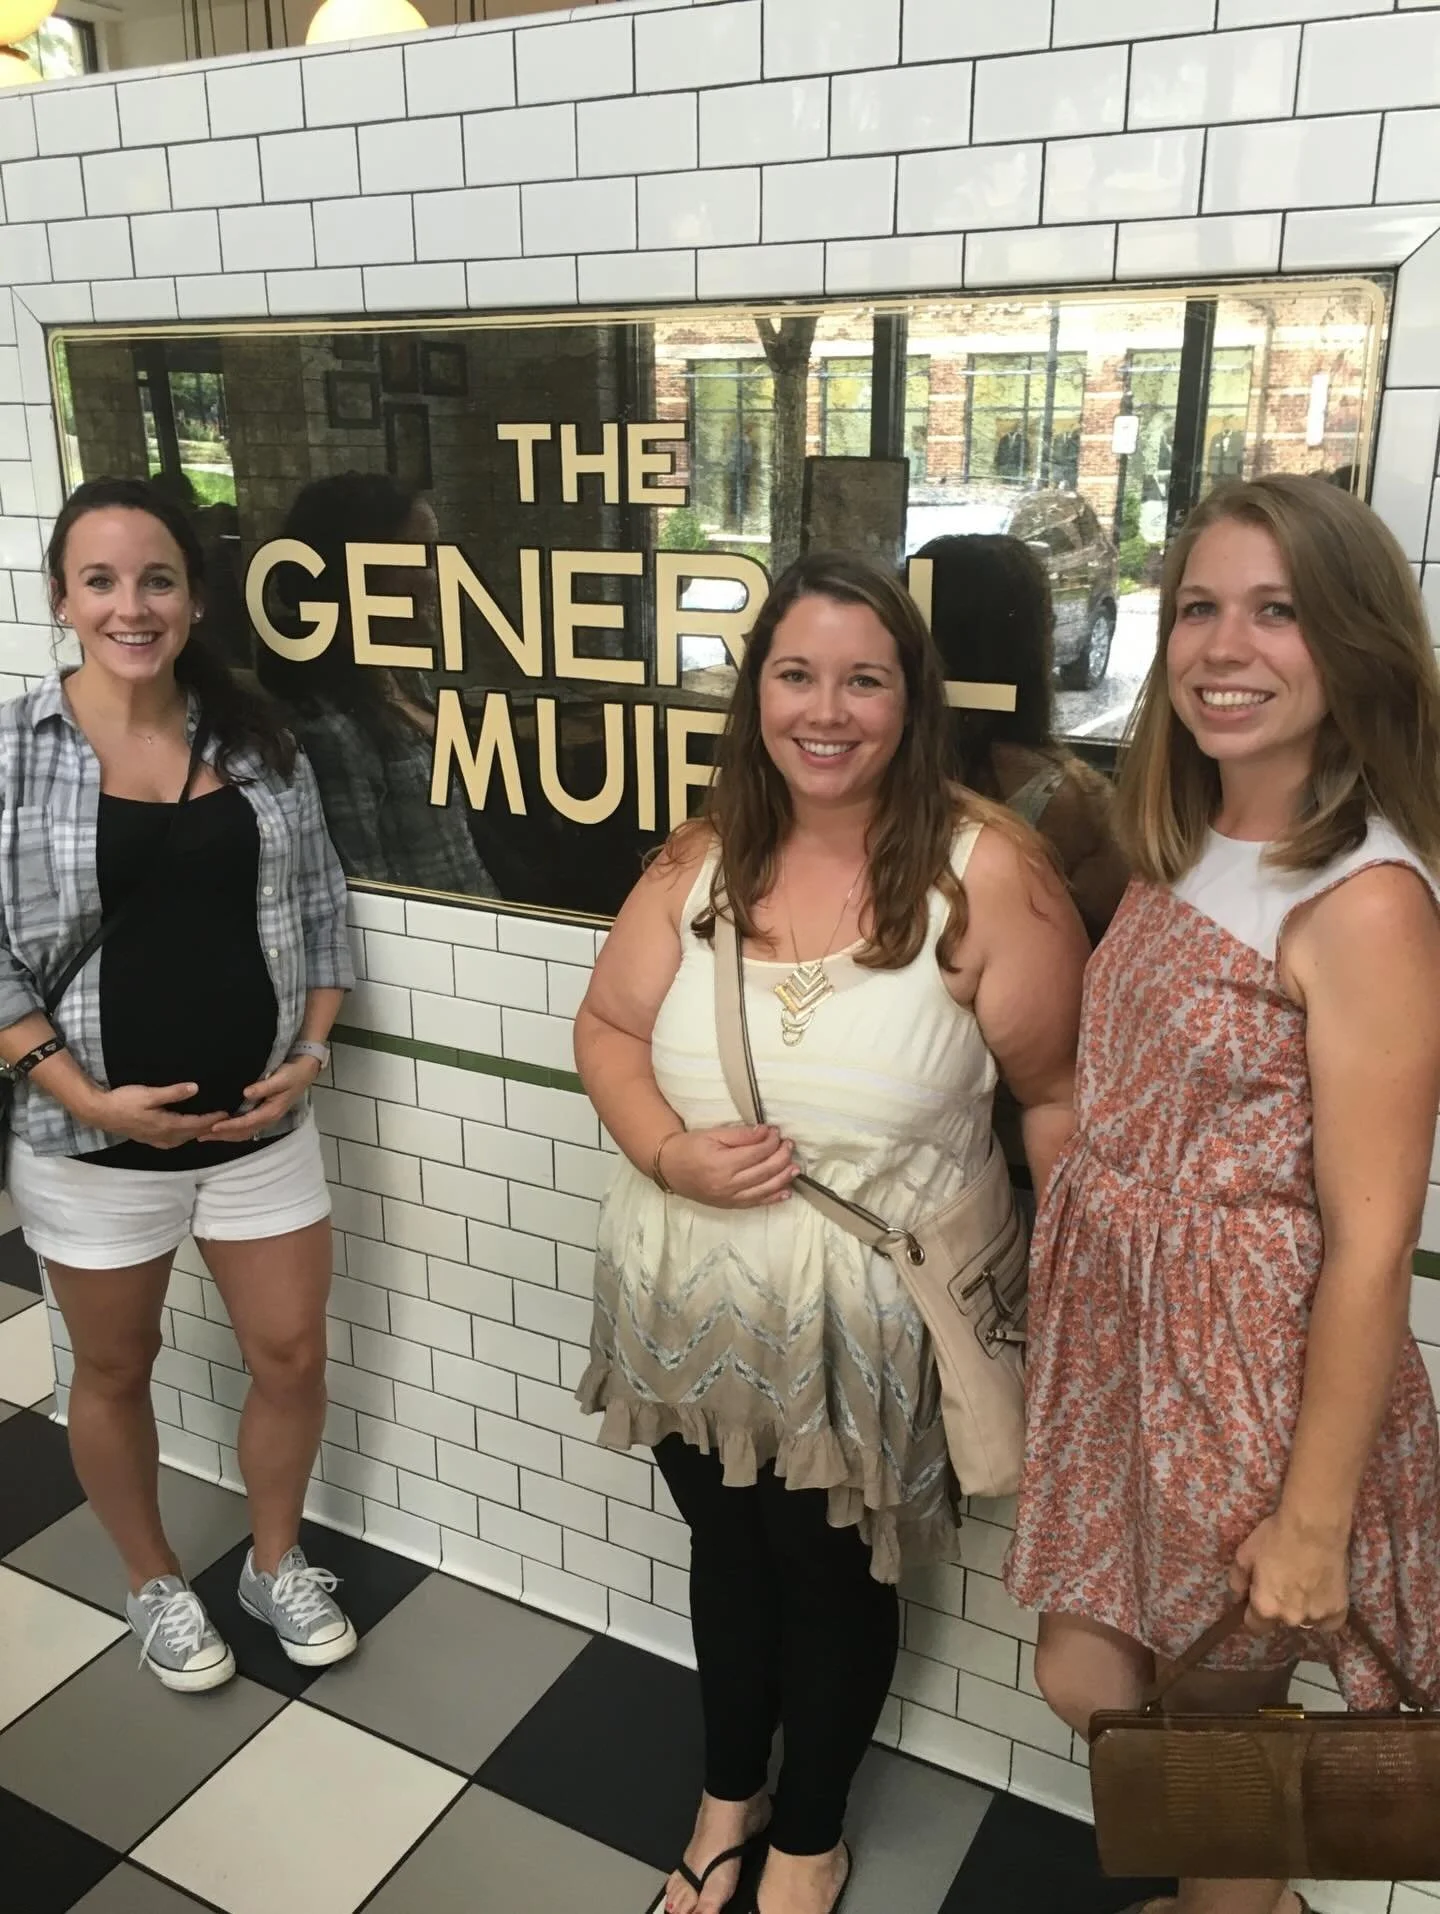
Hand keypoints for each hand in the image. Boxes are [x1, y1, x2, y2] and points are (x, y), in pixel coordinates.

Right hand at [88, 1082, 229, 1149]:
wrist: (100, 1113)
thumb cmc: (124, 1101)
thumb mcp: (149, 1094)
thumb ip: (173, 1093)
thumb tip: (196, 1088)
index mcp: (166, 1125)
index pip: (196, 1124)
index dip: (212, 1119)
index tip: (227, 1114)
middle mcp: (164, 1135)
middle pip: (192, 1134)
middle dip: (209, 1128)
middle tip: (224, 1122)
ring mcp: (155, 1139)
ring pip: (183, 1139)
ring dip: (197, 1133)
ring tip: (209, 1127)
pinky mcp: (148, 1138)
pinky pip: (172, 1141)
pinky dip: (183, 1137)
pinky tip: (184, 1134)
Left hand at [198, 1055, 321, 1142]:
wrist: (304, 1072)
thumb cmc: (292, 1073)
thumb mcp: (281, 1078)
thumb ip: (264, 1087)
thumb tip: (246, 1093)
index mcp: (271, 1111)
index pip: (247, 1123)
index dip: (230, 1126)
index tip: (213, 1127)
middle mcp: (268, 1119)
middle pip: (242, 1133)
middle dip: (222, 1136)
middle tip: (201, 1136)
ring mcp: (266, 1118)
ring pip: (243, 1133)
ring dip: (225, 1136)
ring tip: (206, 1135)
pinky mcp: (264, 1115)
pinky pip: (246, 1128)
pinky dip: (233, 1132)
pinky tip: (222, 1129)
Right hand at [659, 1124, 796, 1208]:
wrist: (668, 1168)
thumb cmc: (689, 1147)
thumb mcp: (712, 1134)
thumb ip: (740, 1135)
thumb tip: (766, 1132)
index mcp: (722, 1164)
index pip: (756, 1153)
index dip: (771, 1141)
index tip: (777, 1131)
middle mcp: (727, 1184)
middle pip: (764, 1171)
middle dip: (781, 1157)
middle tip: (789, 1145)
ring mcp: (729, 1198)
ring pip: (763, 1189)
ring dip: (782, 1178)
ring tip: (795, 1167)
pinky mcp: (729, 1205)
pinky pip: (755, 1203)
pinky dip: (772, 1198)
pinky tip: (786, 1191)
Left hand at [1229, 1512, 1349, 1637]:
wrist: (1314, 1526)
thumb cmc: (1276, 1537)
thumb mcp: (1244, 1554)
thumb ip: (1237, 1581)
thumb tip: (1238, 1598)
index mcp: (1265, 1607)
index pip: (1254, 1627)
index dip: (1253, 1615)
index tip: (1257, 1601)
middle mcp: (1290, 1618)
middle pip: (1280, 1621)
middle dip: (1278, 1608)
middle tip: (1283, 1585)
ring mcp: (1316, 1616)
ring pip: (1304, 1622)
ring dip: (1301, 1610)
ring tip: (1304, 1587)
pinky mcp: (1338, 1610)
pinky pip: (1329, 1622)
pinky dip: (1324, 1614)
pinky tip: (1322, 1597)